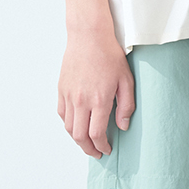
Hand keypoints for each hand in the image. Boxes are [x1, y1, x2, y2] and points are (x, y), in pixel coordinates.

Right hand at [57, 32, 135, 157]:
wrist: (89, 36)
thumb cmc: (110, 55)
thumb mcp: (126, 80)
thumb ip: (126, 106)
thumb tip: (123, 126)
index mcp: (99, 100)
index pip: (97, 134)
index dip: (102, 147)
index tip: (107, 150)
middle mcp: (81, 101)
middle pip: (80, 136)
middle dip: (88, 149)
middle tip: (96, 152)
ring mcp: (69, 95)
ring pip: (68, 127)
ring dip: (77, 139)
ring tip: (86, 142)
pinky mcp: (61, 89)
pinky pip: (62, 114)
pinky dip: (68, 124)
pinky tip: (76, 124)